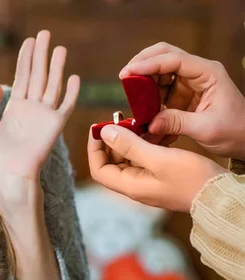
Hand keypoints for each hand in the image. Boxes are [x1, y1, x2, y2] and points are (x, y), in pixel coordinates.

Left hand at [0, 31, 79, 206]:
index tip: (29, 41)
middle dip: (41, 54)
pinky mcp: (54, 125)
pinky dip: (71, 92)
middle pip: (38, 75)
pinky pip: (65, 105)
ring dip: (56, 66)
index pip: (22, 77)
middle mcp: (31, 109)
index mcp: (15, 109)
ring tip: (59, 47)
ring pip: (52, 84)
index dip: (25, 59)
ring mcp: (44, 116)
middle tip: (44, 33)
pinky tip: (74, 76)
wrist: (7, 176)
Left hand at [88, 124, 227, 211]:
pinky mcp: (160, 175)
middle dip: (112, 140)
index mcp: (131, 186)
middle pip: (112, 161)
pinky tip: (152, 130)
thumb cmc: (192, 180)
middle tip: (119, 120)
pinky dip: (143, 143)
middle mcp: (136, 185)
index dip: (94, 149)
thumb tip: (104, 132)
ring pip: (128, 157)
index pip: (98, 170)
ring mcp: (148, 181)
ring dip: (128, 139)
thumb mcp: (159, 158)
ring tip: (135, 121)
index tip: (98, 129)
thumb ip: (130, 145)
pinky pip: (144, 157)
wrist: (220, 194)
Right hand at [120, 42, 244, 159]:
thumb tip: (149, 123)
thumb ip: (176, 123)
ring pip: (158, 71)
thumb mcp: (207, 129)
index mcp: (208, 73)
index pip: (174, 60)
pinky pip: (159, 89)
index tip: (128, 73)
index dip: (149, 64)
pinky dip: (148, 96)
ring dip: (143, 82)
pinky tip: (142, 108)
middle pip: (163, 55)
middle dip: (142, 63)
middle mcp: (197, 72)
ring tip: (132, 97)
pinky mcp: (182, 94)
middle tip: (124, 77)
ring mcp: (188, 82)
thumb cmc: (237, 131)